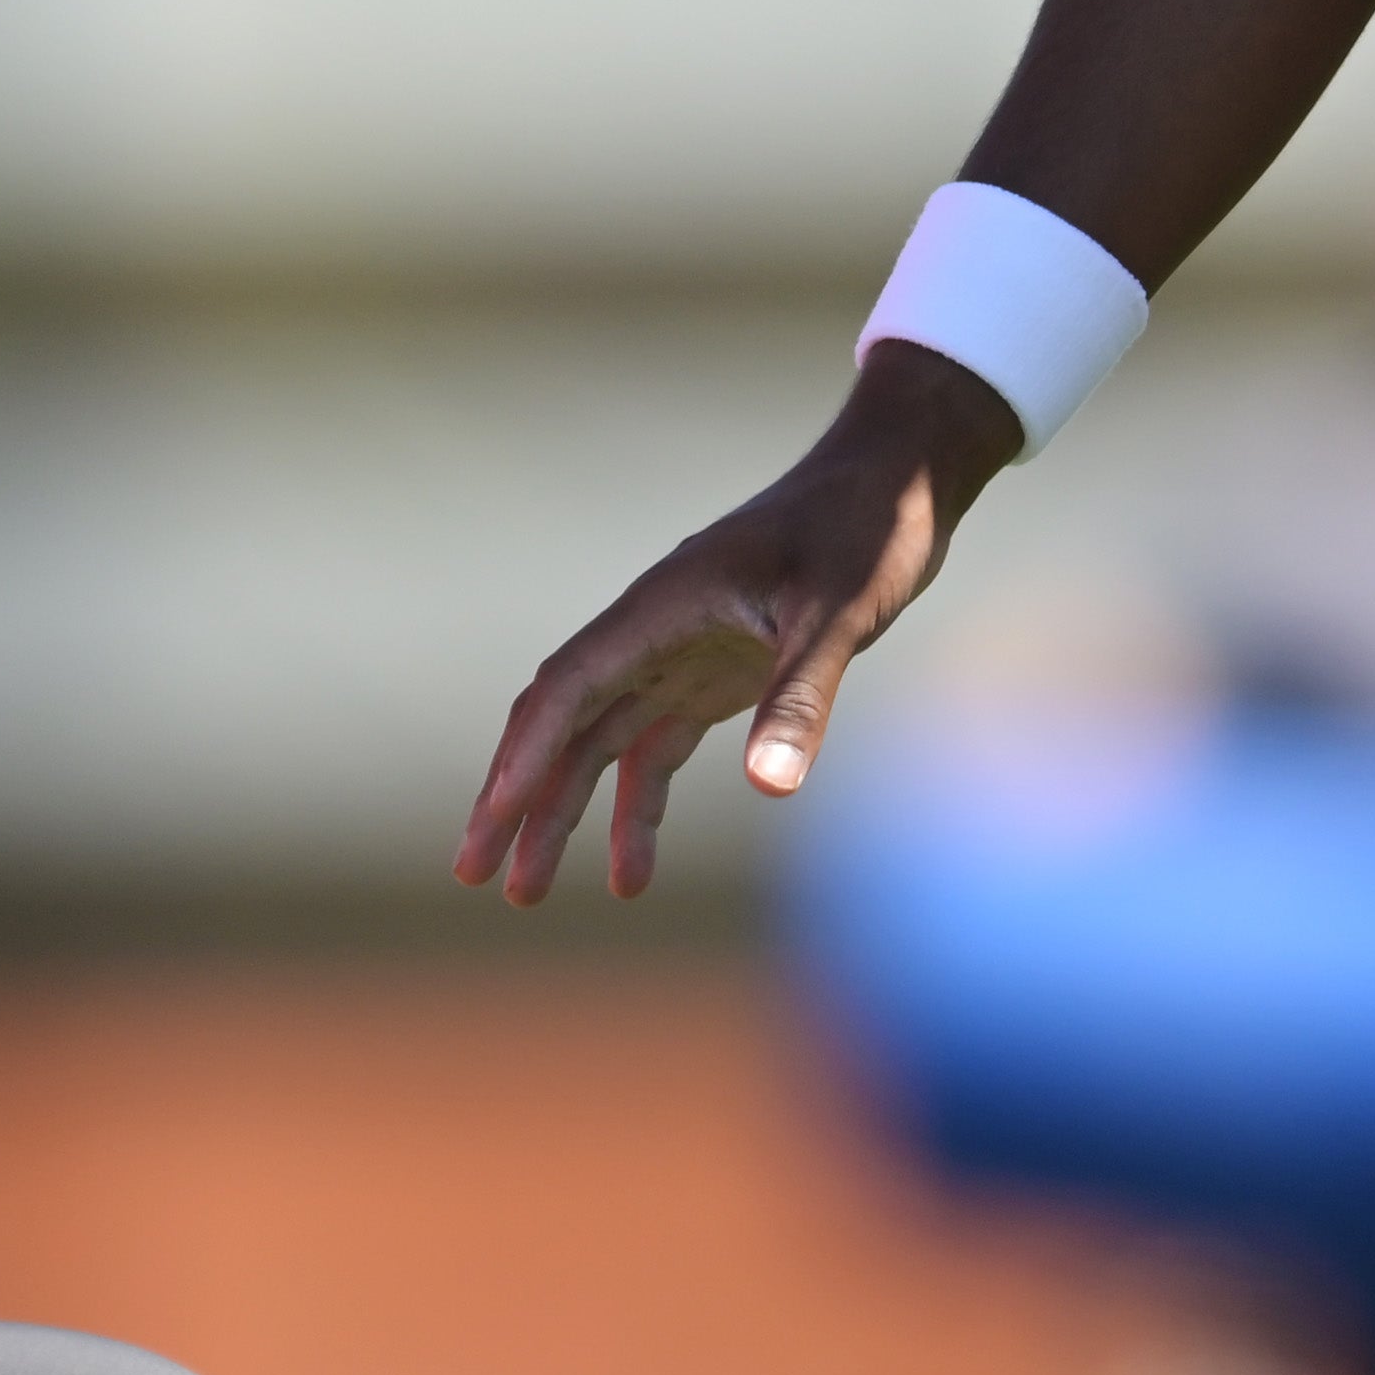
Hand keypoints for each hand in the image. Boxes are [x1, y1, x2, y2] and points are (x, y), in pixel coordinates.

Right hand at [459, 342, 1022, 906]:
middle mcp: (655, 629)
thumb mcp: (841, 612)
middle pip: (562, 723)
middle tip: (475, 875)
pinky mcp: (717, 671)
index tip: (492, 823)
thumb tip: (768, 788)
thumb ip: (800, 697)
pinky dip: (636, 806)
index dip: (525, 758)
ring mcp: (682, 651)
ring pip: (598, 742)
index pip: (568, 689)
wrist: (899, 480)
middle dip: (518, 798)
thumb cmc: (868, 530)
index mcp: (662, 605)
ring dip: (563, 812)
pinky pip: (654, 746)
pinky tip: (633, 870)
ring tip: (529, 893)